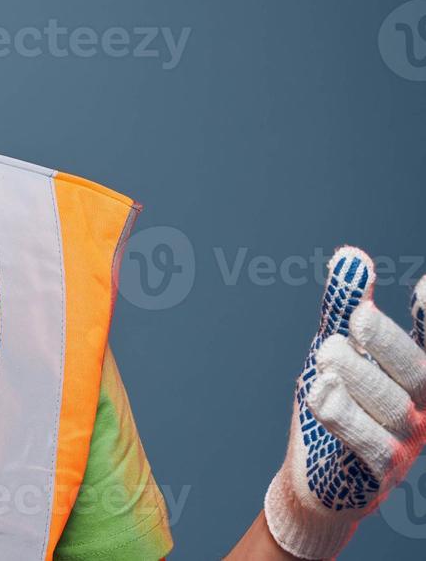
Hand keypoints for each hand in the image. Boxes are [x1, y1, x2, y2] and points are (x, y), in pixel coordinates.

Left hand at [263, 246, 425, 558]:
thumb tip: (352, 255)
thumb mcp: (338, 347)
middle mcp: (421, 409)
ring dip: (360, 377)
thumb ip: (345, 306)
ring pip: (392, 409)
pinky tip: (320, 393)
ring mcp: (404, 444)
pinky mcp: (378, 474)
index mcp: (417, 375)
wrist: (315, 476)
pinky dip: (346, 419)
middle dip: (390, 343)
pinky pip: (370, 447)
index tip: (425, 285)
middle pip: (417, 372)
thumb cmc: (337, 401)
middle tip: (358, 317)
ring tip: (325, 352)